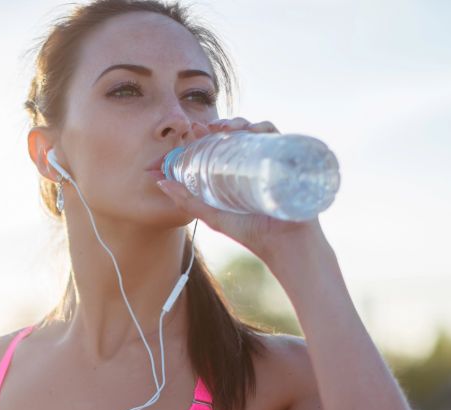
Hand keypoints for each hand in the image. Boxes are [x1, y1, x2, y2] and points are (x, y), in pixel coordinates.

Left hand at [157, 117, 322, 259]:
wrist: (286, 245)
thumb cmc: (252, 234)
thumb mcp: (213, 216)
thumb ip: (186, 201)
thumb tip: (159, 181)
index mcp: (241, 172)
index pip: (225, 145)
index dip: (209, 133)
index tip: (193, 129)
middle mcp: (258, 163)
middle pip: (243, 134)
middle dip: (225, 124)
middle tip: (207, 127)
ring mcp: (275, 161)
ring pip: (260, 131)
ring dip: (243, 122)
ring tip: (226, 128)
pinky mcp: (291, 161)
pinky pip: (280, 137)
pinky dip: (266, 128)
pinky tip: (252, 130)